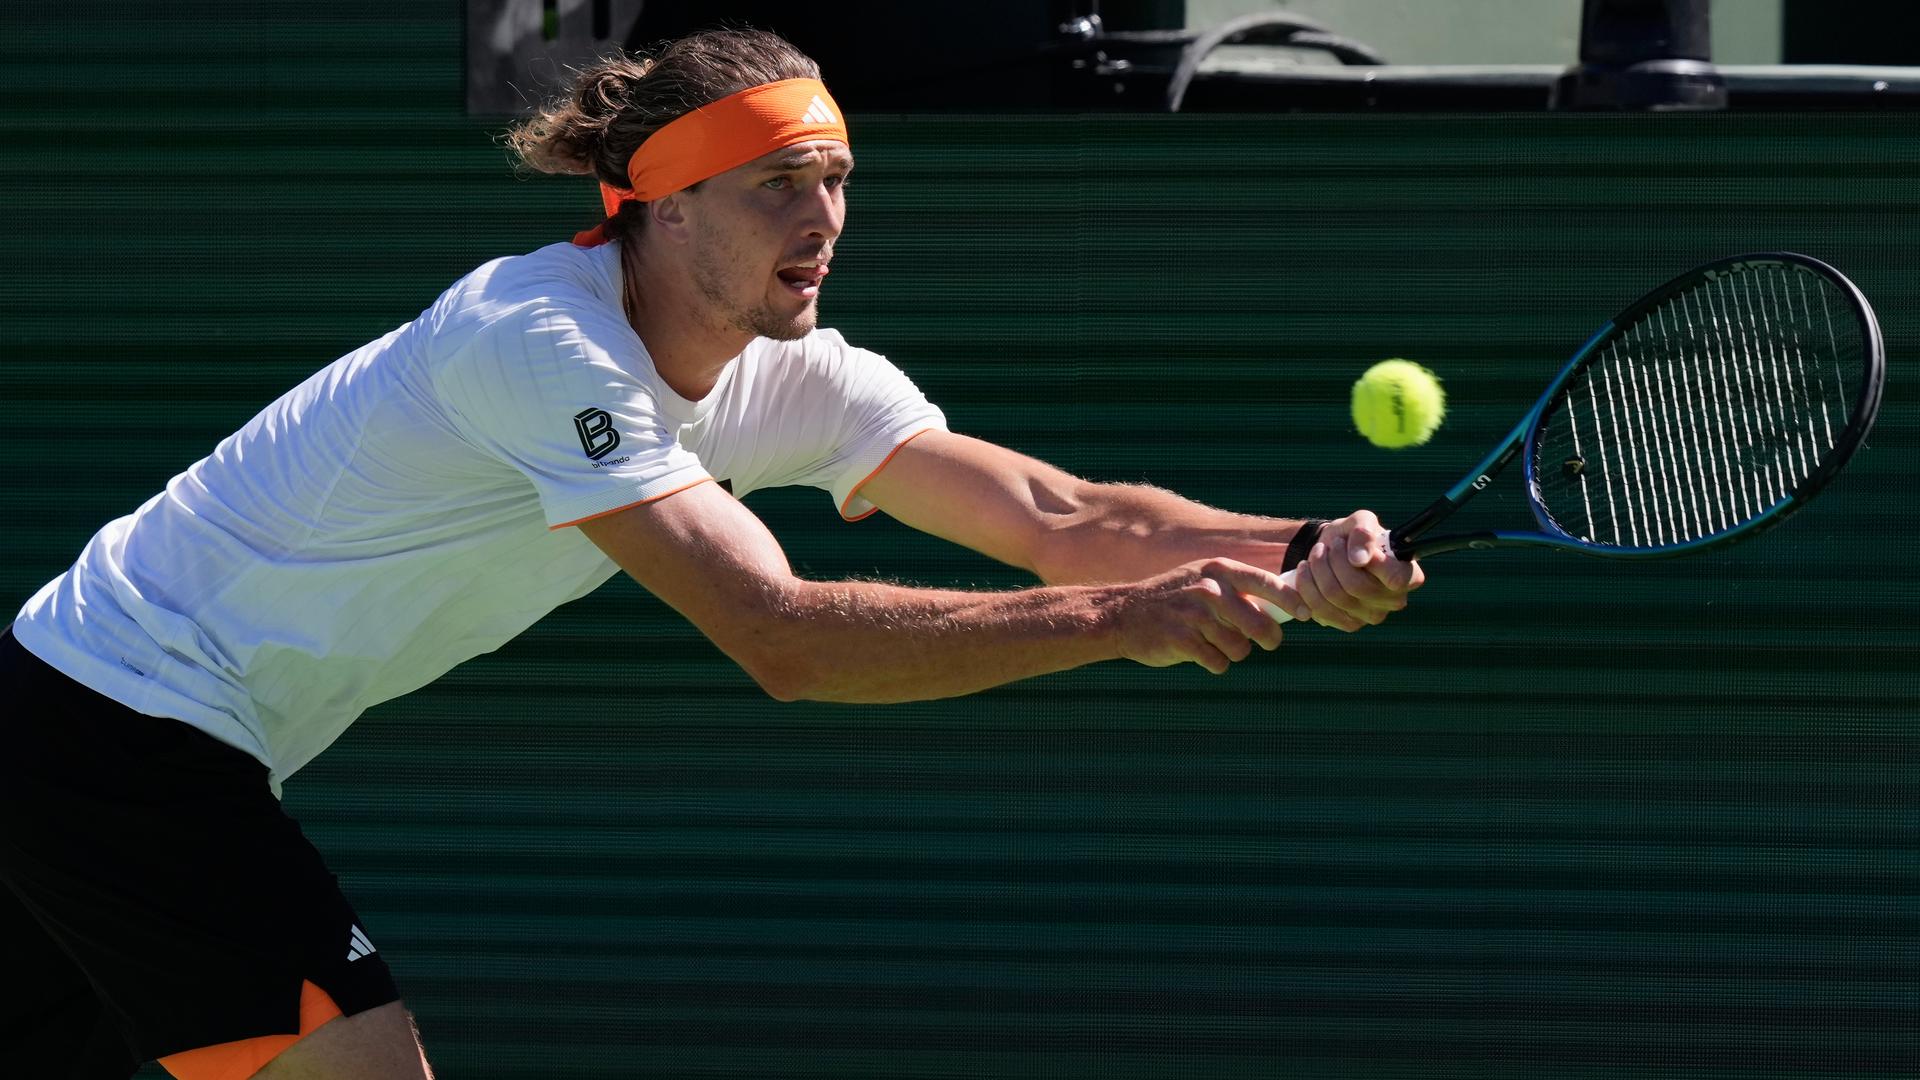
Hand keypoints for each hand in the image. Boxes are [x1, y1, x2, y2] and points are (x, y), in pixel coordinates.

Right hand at [1111, 558, 1293, 673]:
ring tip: (1214, 643)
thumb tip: (1284, 609)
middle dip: (1268, 638)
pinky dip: (1213, 663)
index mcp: (1219, 570)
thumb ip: (1238, 590)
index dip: (1291, 600)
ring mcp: (1195, 614)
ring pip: (1240, 648)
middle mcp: (1210, 589)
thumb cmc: (1173, 600)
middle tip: (1267, 642)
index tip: (1305, 614)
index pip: (1267, 583)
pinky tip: (1197, 653)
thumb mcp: (1203, 580)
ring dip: (1233, 652)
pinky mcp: (1182, 640)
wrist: (1123, 614)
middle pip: (1260, 624)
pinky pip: (1218, 662)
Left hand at [1290, 510, 1423, 630]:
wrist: (1331, 550)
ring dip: (1318, 569)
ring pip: (1334, 596)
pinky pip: (1319, 609)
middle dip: (1334, 560)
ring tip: (1316, 554)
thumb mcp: (1360, 522)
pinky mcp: (1349, 624)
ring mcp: (1372, 616)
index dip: (1372, 563)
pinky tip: (1307, 572)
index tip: (1354, 549)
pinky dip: (1306, 586)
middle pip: (1356, 586)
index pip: (1395, 578)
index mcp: (1408, 575)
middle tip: (1329, 545)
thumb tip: (1359, 559)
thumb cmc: (1353, 537)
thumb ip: (1363, 533)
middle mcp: (1394, 600)